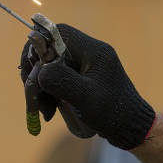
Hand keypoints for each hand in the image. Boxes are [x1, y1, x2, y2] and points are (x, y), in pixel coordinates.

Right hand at [20, 24, 154, 149]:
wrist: (131, 130)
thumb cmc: (112, 113)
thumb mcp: (85, 98)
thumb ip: (61, 80)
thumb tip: (39, 70)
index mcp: (93, 50)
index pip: (59, 32)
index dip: (40, 43)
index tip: (31, 66)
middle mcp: (88, 52)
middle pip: (50, 48)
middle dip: (37, 70)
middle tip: (31, 91)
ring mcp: (84, 64)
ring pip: (51, 64)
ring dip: (41, 85)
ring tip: (44, 109)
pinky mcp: (81, 76)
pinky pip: (57, 76)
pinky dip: (49, 91)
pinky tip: (49, 109)